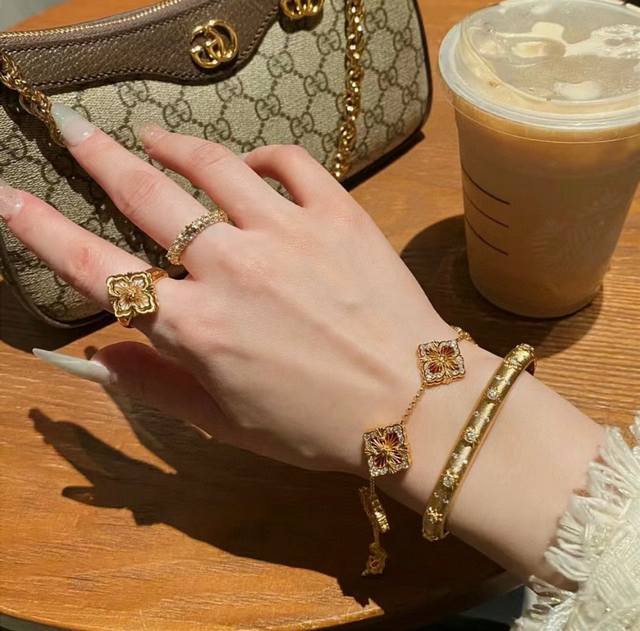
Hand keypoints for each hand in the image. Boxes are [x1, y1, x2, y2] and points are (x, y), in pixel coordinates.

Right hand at [0, 105, 457, 474]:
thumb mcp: (228, 425)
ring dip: (175, 145)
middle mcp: (232, 267)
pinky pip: (290, 162)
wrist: (415, 405)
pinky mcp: (338, 213)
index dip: (43, 231)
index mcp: (198, 327)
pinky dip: (261, 156)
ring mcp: (288, 231)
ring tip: (154, 137)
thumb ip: (159, 387)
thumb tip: (104, 353)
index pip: (100, 270)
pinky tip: (250, 164)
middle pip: (147, 195)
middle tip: (78, 129)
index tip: (9, 196)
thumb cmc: (318, 427)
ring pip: (213, 165)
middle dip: (101, 157)